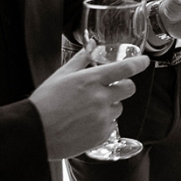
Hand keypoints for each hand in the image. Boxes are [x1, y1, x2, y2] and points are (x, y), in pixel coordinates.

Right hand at [30, 49, 148, 160]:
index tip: (145, 61)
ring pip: (119, 108)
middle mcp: (100, 98)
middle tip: (110, 88)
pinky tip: (87, 123)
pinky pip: (112, 126)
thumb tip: (91, 44)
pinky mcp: (100, 136)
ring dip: (111, 106)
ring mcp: (102, 118)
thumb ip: (81, 59)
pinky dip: (104, 123)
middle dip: (123, 86)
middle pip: (129, 89)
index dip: (139, 63)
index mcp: (91, 80)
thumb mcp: (62, 75)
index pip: (125, 69)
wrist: (35, 132)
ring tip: (89, 109)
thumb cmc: (45, 102)